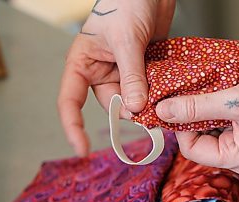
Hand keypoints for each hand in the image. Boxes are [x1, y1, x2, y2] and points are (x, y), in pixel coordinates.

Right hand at [57, 0, 175, 155]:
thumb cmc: (127, 3)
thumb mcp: (127, 40)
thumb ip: (132, 75)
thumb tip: (135, 108)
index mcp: (83, 63)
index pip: (70, 101)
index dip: (73, 127)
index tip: (82, 149)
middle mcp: (101, 71)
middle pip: (110, 103)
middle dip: (128, 110)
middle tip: (148, 109)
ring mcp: (123, 71)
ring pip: (132, 99)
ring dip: (147, 101)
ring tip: (161, 94)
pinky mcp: (144, 70)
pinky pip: (148, 89)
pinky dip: (157, 93)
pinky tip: (168, 91)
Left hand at [156, 58, 238, 174]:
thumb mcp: (234, 101)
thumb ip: (196, 107)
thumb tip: (165, 111)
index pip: (194, 151)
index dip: (181, 128)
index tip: (174, 106)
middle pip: (203, 142)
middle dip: (193, 120)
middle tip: (187, 96)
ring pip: (214, 131)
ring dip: (206, 113)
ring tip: (206, 93)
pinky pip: (227, 125)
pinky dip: (220, 110)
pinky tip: (220, 95)